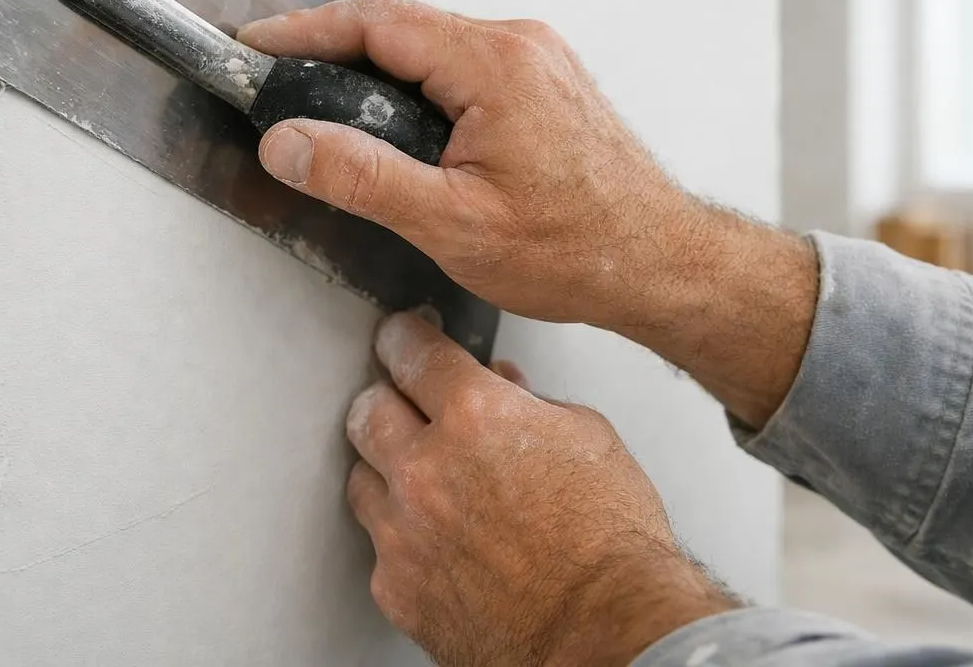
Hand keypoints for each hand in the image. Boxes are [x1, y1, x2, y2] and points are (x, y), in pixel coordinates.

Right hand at [240, 0, 817, 427]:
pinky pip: (460, 61)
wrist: (660, 262)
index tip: (257, 44)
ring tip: (322, 101)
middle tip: (276, 72)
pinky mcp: (543, 81)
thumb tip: (288, 142)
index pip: (375, 22)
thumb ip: (361, 176)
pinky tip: (393, 120)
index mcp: (495, 65)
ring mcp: (536, 59)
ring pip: (430, 42)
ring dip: (372, 65)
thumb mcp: (451, 224)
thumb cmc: (577, 250)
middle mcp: (520, 46)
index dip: (303, 30)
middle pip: (400, 23)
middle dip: (329, 44)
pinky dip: (413, 80)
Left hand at [346, 312, 737, 665]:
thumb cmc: (611, 545)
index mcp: (476, 416)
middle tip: (404, 405)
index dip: (403, 338)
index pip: (411, 351)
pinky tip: (437, 540)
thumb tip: (505, 384)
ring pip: (361, 477)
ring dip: (387, 471)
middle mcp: (427, 469)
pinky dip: (403, 538)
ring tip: (425, 482)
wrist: (608, 634)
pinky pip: (379, 546)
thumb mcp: (588, 439)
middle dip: (385, 398)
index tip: (402, 338)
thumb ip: (532, 402)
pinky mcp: (396, 586)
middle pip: (367, 409)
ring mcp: (404, 531)